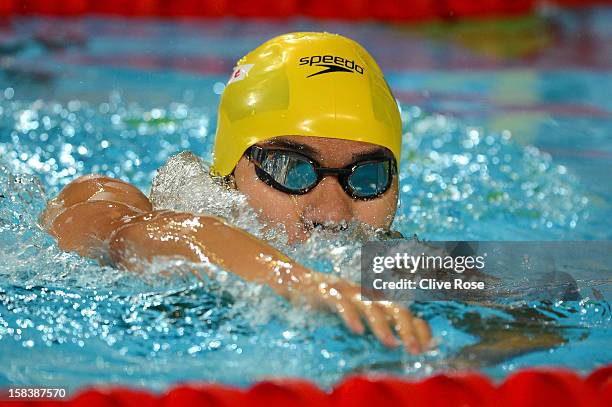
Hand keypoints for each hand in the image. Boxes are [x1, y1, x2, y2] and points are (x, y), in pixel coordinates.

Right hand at [291, 270, 431, 353]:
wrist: (295, 280)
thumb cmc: (328, 301)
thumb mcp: (354, 312)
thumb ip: (374, 322)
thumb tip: (400, 341)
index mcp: (372, 298)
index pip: (403, 310)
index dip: (418, 326)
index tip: (430, 345)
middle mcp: (363, 292)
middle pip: (393, 307)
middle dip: (407, 328)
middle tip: (416, 350)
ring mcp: (346, 290)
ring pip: (369, 305)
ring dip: (382, 325)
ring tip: (391, 343)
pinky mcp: (326, 291)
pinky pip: (340, 302)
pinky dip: (350, 315)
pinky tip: (357, 330)